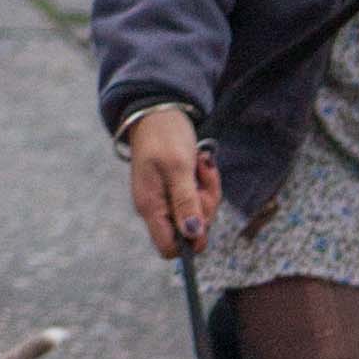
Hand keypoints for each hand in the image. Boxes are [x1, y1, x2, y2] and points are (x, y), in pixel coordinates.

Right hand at [124, 103, 219, 258]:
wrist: (159, 111)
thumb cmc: (165, 136)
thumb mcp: (179, 167)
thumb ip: (186, 202)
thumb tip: (193, 235)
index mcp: (151, 206)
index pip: (168, 247)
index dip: (190, 241)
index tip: (204, 216)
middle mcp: (158, 208)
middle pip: (190, 231)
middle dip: (205, 206)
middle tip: (203, 178)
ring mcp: (168, 199)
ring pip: (199, 213)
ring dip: (208, 190)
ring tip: (203, 164)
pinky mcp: (178, 189)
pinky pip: (199, 198)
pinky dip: (206, 183)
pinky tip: (201, 162)